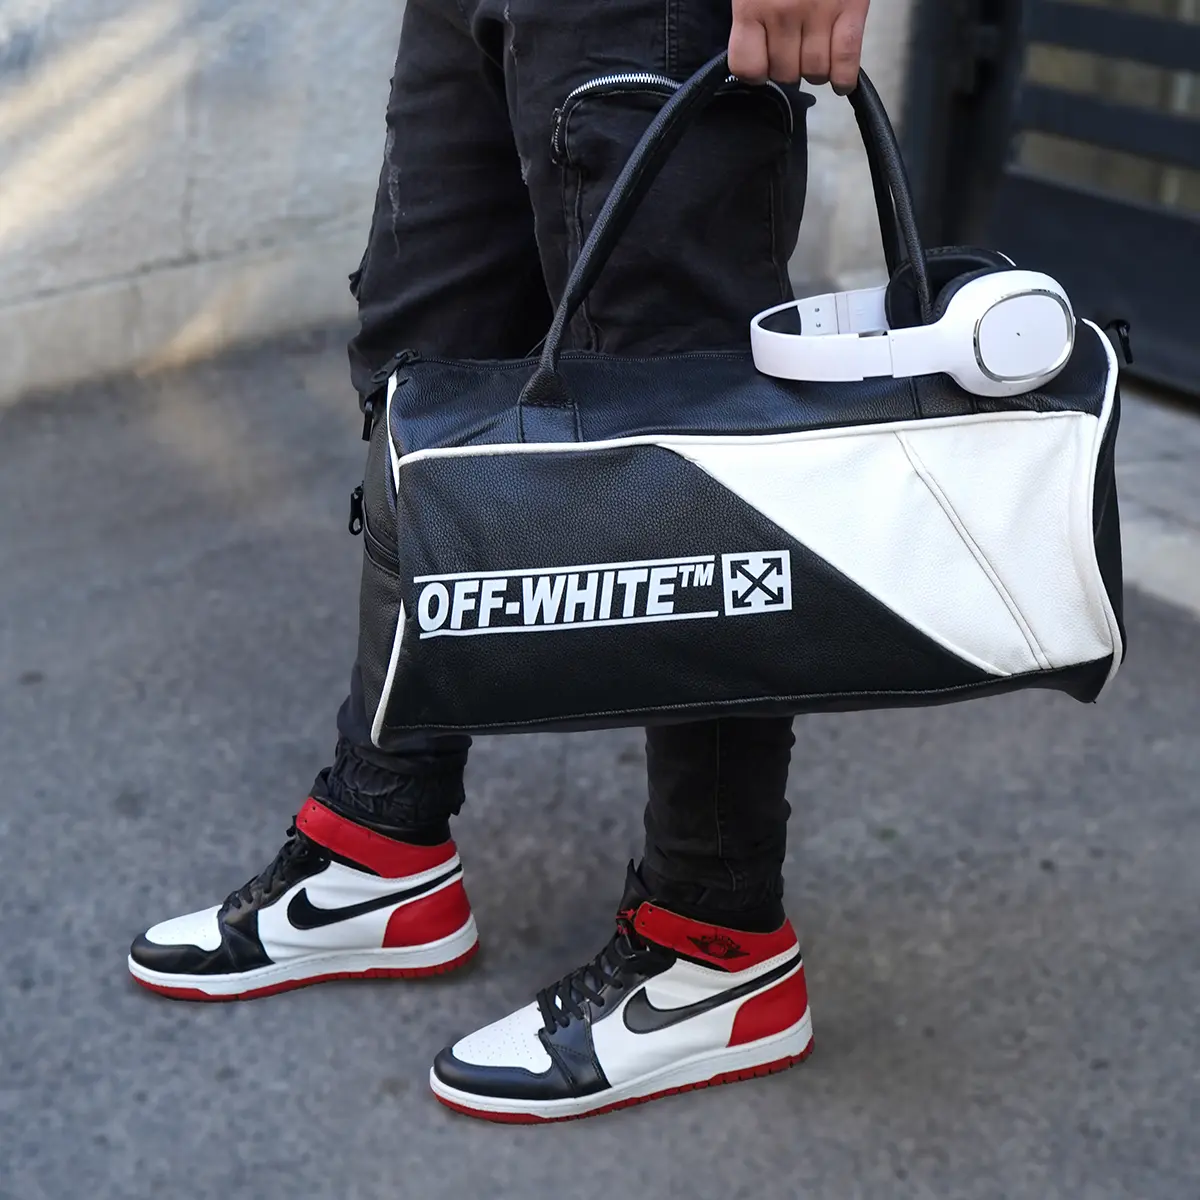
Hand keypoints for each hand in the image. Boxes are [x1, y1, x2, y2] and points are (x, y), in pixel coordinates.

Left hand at [728, 0, 869, 93]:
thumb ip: (752, 11)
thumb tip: (757, 50)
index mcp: (752, 4)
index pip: (747, 68)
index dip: (757, 72)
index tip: (763, 65)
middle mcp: (783, 12)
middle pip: (785, 73)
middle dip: (789, 67)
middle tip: (795, 49)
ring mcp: (818, 12)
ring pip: (815, 72)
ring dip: (816, 70)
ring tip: (817, 52)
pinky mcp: (851, 8)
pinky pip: (846, 60)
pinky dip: (844, 77)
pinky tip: (841, 79)